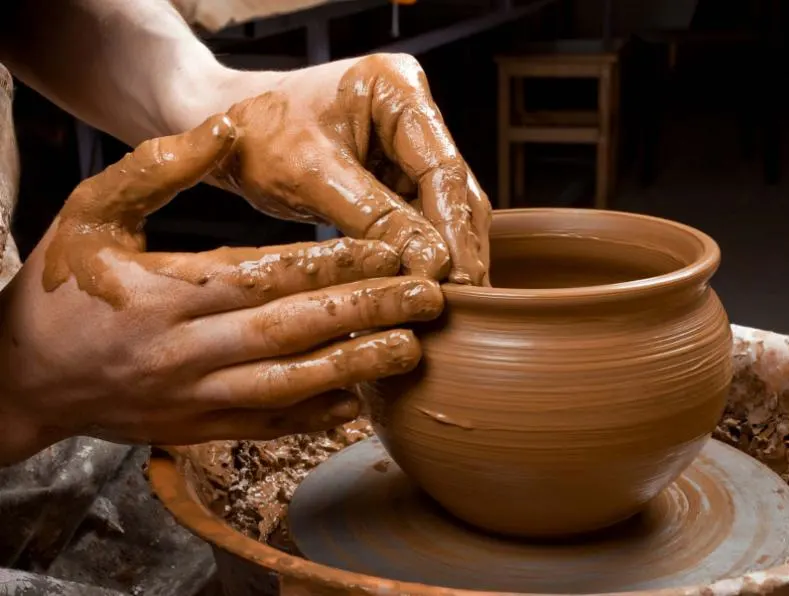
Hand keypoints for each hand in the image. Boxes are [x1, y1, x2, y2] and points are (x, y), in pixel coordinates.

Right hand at [0, 114, 442, 465]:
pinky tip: (362, 403)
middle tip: (429, 300)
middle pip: (297, 331)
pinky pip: (270, 425)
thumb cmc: (61, 289)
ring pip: (292, 385)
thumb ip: (159, 167)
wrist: (22, 376)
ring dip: (358, 368)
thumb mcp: (93, 210)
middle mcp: (192, 351)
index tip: (390, 251)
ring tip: (413, 351)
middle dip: (369, 314)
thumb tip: (226, 131)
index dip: (336, 263)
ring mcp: (198, 398)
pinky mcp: (201, 428)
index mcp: (171, 293)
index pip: (271, 274)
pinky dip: (318, 416)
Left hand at [208, 54, 490, 285]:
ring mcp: (405, 145)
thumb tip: (433, 264)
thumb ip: (375, 217)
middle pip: (452, 188)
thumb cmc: (256, 135)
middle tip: (464, 299)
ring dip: (444, 254)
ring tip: (450, 303)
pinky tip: (424, 286)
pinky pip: (417, 217)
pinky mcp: (394, 174)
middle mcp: (412, 112)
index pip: (442, 167)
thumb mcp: (311, 176)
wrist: (223, 131)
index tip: (459, 277)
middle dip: (458, 246)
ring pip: (441, 208)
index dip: (454, 228)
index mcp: (397, 88)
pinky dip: (420, 252)